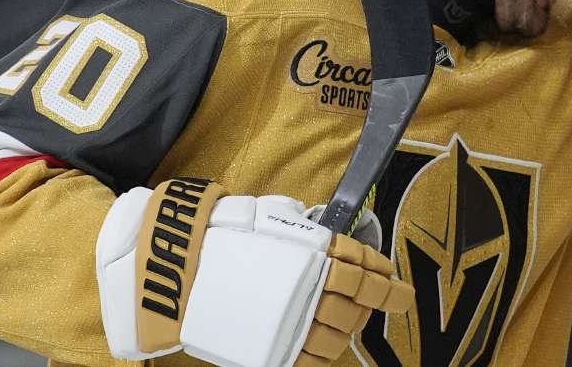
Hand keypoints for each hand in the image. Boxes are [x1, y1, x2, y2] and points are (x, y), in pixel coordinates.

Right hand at [96, 178, 412, 366]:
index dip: (386, 281)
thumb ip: (306, 231)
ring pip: (339, 334)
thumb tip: (335, 239)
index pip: (366, 269)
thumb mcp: (272, 217)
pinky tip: (324, 343)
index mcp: (316, 251)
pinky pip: (312, 359)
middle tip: (374, 302)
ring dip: (347, 327)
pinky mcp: (273, 349)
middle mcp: (311, 287)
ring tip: (345, 320)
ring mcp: (293, 321)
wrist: (175, 268)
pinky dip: (323, 353)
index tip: (396, 287)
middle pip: (358, 303)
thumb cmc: (222, 235)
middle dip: (370, 303)